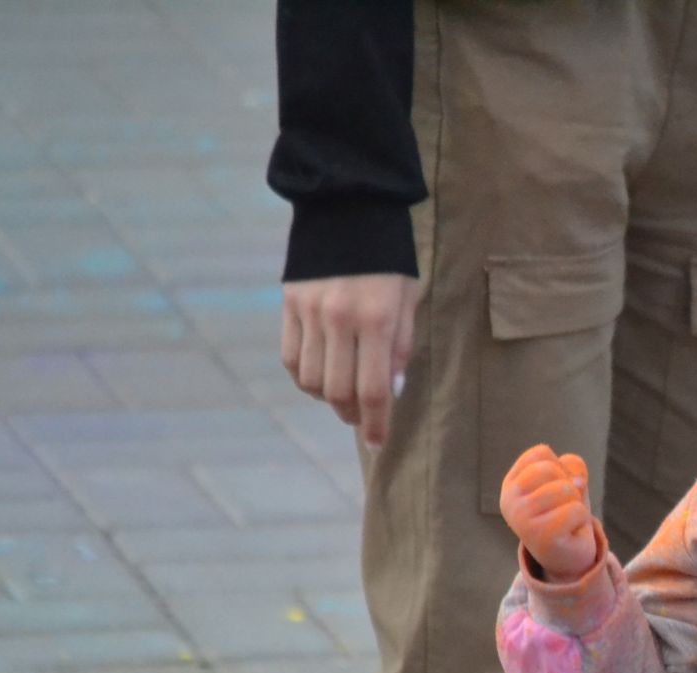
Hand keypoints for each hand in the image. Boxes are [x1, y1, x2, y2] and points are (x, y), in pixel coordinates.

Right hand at [281, 273, 420, 448]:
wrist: (347, 205)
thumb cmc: (389, 256)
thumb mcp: (408, 299)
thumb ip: (400, 347)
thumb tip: (390, 392)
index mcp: (376, 319)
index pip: (373, 390)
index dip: (377, 424)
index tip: (379, 443)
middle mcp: (338, 318)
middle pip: (338, 391)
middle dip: (352, 415)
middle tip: (363, 419)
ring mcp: (308, 312)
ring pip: (310, 380)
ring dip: (328, 398)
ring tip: (344, 395)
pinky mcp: (289, 304)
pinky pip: (291, 358)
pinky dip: (305, 377)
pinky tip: (321, 376)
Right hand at [500, 444, 597, 578]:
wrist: (567, 559)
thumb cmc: (565, 515)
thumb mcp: (568, 483)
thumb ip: (573, 468)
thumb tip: (577, 481)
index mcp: (511, 484)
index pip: (541, 452)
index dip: (560, 467)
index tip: (556, 490)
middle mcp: (510, 500)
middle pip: (550, 468)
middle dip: (568, 486)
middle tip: (563, 509)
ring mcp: (522, 519)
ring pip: (566, 489)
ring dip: (576, 504)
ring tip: (567, 520)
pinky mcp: (540, 536)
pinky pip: (577, 510)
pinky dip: (582, 520)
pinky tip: (570, 533)